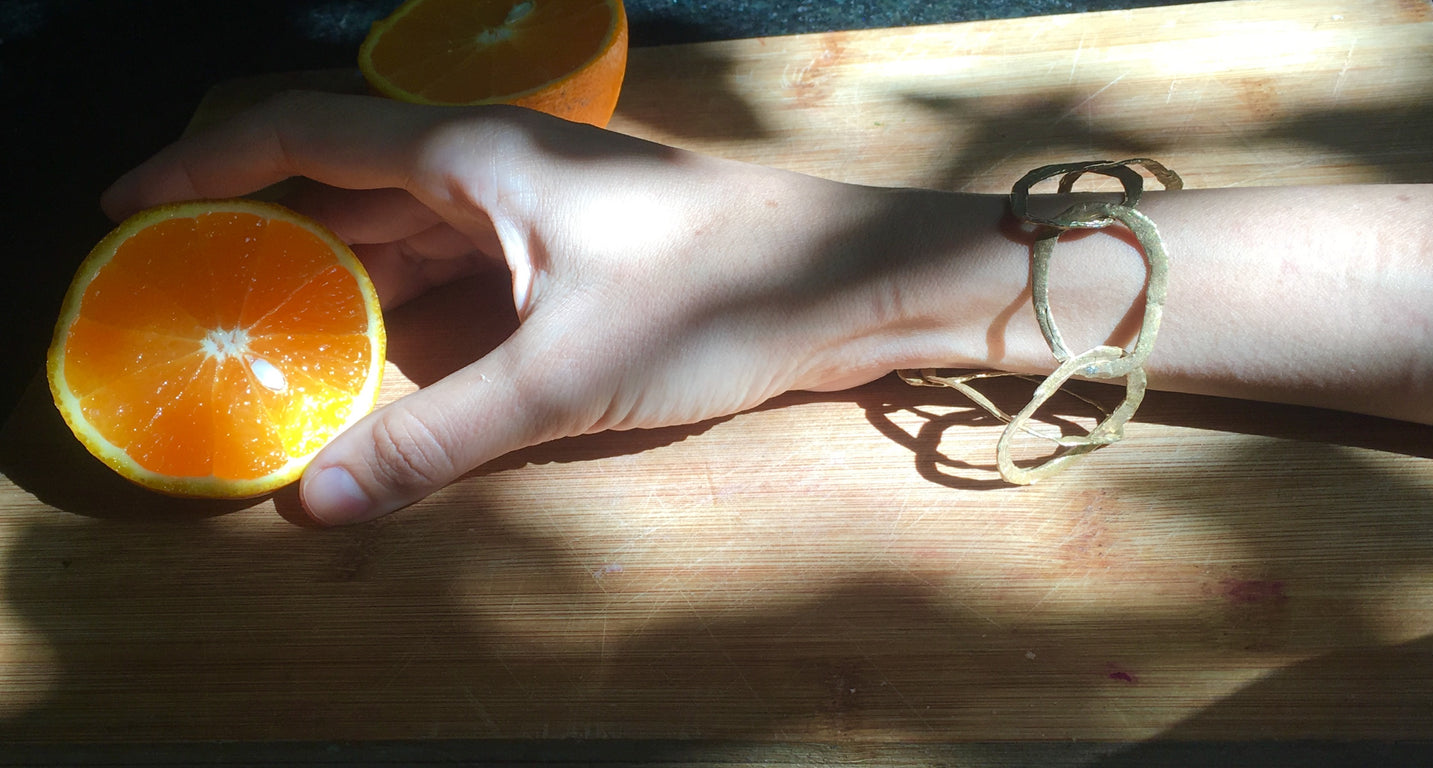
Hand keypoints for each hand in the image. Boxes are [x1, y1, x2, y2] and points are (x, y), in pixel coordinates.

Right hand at [102, 92, 938, 523]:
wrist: (848, 282)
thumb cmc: (715, 297)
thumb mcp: (565, 377)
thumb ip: (437, 438)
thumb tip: (317, 502)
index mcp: (470, 158)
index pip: (299, 134)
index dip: (202, 163)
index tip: (125, 208)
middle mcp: (492, 170)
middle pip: (345, 188)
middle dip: (265, 238)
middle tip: (189, 301)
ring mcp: (534, 212)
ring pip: (405, 239)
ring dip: (340, 285)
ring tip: (265, 341)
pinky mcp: (571, 257)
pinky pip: (460, 275)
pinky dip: (409, 313)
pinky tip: (381, 362)